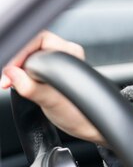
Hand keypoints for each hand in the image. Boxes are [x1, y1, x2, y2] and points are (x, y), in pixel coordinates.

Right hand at [0, 31, 107, 146]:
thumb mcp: (50, 102)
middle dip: (15, 63)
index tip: (8, 71)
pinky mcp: (53, 72)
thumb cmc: (79, 114)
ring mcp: (60, 62)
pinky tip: (17, 84)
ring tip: (10, 83)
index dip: (19, 54)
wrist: (89, 126)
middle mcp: (66, 53)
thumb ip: (30, 87)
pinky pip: (31, 66)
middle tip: (6, 80)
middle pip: (30, 48)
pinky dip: (21, 75)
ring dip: (17, 70)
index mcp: (70, 53)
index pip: (37, 40)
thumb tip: (11, 74)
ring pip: (29, 58)